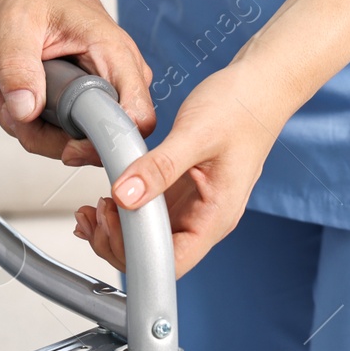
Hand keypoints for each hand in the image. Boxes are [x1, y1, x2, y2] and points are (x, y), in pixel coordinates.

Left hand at [0, 0, 155, 165]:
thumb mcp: (16, 22)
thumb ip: (18, 66)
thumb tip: (25, 109)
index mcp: (114, 52)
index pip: (136, 116)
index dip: (105, 143)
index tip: (65, 149)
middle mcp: (120, 76)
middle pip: (101, 138)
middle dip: (48, 138)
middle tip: (8, 112)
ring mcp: (107, 91)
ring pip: (78, 139)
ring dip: (33, 131)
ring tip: (0, 98)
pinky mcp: (89, 101)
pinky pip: (66, 131)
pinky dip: (33, 125)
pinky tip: (8, 102)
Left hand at [72, 64, 294, 275]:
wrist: (258, 88)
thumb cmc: (242, 108)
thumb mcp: (196, 134)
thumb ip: (160, 167)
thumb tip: (126, 196)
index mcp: (216, 216)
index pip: (173, 263)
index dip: (136, 253)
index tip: (112, 222)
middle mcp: (204, 219)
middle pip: (155, 257)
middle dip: (117, 244)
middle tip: (94, 214)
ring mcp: (191, 207)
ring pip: (147, 239)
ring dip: (114, 231)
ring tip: (91, 209)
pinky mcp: (179, 192)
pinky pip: (146, 214)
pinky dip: (121, 212)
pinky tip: (103, 201)